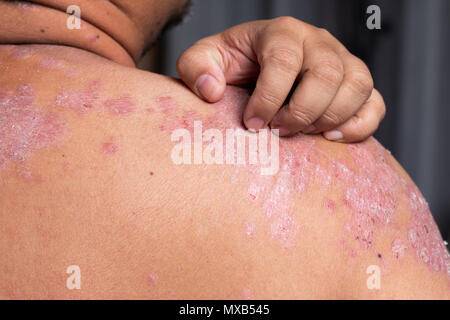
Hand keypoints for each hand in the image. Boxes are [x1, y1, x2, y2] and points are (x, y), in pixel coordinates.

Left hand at [176, 17, 385, 141]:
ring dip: (328, 118)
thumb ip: (196, 67)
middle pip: (326, 75)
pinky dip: (359, 125)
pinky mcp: (355, 84)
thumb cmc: (233, 66)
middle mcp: (317, 42)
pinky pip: (374, 103)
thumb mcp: (204, 60)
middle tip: (278, 130)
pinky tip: (331, 137)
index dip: (268, 98)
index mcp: (280, 32)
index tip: (253, 124)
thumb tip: (211, 90)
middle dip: (300, 112)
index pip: (284, 62)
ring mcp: (342, 61)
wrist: (258, 70)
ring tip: (301, 133)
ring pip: (356, 86)